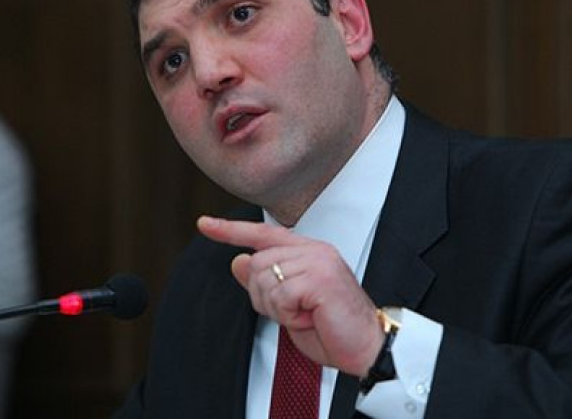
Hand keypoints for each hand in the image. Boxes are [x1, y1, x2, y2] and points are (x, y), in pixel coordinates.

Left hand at [197, 215, 383, 376]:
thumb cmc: (333, 328)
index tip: (204, 224)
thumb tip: (238, 261)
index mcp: (308, 251)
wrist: (367, 347)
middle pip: (257, 263)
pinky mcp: (320, 278)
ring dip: (277, 308)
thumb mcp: (289, 305)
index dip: (230, 230)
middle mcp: (314, 250)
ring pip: (265, 278)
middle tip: (293, 312)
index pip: (263, 234)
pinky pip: (280, 295)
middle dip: (263, 296)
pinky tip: (309, 317)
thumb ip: (265, 281)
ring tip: (304, 315)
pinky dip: (287, 314)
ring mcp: (318, 261)